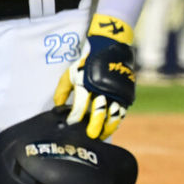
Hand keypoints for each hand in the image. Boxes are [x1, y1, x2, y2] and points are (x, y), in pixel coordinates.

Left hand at [53, 17, 135, 138]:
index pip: (79, 107)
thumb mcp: (71, 73)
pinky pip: (123, 110)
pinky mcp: (126, 92)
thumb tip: (57, 107)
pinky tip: (111, 125)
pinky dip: (117, 119)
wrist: (110, 48)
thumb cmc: (87, 63)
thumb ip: (62, 90)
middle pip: (99, 113)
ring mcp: (116, 91)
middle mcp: (103, 89)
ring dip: (108, 127)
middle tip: (91, 135)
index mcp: (87, 84)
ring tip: (102, 134)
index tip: (71, 125)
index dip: (75, 118)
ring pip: (114, 115)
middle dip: (94, 126)